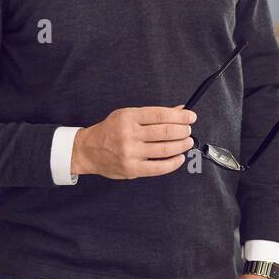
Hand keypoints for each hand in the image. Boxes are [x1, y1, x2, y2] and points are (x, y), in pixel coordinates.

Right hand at [71, 105, 196, 178]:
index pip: (160, 114)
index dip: (180, 115)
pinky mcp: (132, 169)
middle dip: (183, 130)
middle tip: (188, 130)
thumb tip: (179, 109)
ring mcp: (130, 152)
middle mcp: (129, 134)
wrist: (88, 150)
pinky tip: (179, 158)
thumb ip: (153, 114)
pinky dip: (173, 163)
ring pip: (165, 149)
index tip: (190, 116)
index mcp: (128, 117)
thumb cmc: (110, 131)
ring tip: (187, 142)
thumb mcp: (127, 115)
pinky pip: (158, 168)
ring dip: (181, 145)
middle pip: (165, 131)